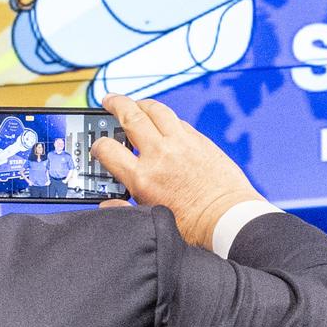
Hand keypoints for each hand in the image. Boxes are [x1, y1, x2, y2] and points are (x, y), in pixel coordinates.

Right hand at [91, 94, 262, 250]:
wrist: (229, 218)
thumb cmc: (193, 225)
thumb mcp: (151, 218)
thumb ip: (124, 208)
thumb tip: (107, 205)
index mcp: (142, 177)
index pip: (107, 149)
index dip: (98, 146)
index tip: (99, 147)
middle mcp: (160, 154)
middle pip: (130, 116)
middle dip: (115, 104)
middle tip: (108, 101)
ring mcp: (182, 143)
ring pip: (157, 110)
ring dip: (142, 104)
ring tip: (135, 104)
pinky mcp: (201, 140)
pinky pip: (178, 121)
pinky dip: (166, 118)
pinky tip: (163, 122)